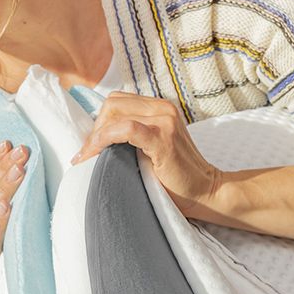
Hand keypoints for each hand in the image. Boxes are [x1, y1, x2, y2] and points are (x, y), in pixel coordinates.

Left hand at [70, 91, 224, 218]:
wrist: (205, 191)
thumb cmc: (176, 176)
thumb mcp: (152, 146)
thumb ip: (133, 134)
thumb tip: (96, 137)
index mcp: (160, 107)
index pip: (118, 102)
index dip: (99, 122)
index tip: (89, 146)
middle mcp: (163, 108)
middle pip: (113, 104)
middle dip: (95, 128)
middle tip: (88, 154)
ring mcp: (165, 120)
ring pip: (115, 113)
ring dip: (96, 135)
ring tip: (89, 157)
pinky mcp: (163, 138)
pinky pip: (126, 129)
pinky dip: (106, 138)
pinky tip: (98, 152)